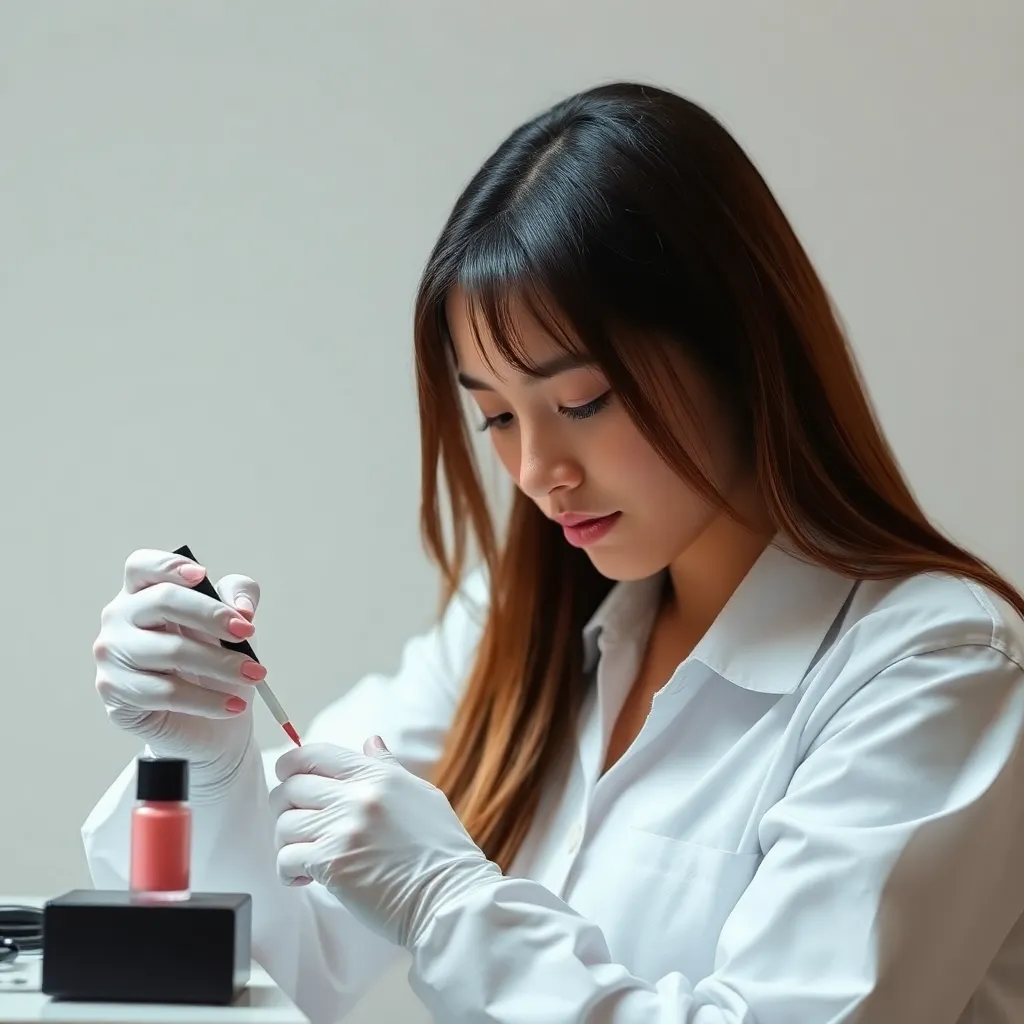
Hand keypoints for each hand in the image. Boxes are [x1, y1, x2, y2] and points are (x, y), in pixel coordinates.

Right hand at [92, 548, 264, 772]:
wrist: (209, 722)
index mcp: (143, 592)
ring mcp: (112, 655)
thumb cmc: (214, 662)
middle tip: (247, 634)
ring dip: (221, 664)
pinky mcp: (115, 693)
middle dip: (212, 616)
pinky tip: (233, 706)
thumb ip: (240, 598)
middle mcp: (120, 618)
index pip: (142, 566)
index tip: (203, 575)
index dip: (169, 566)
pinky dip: (207, 700)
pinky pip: (165, 693)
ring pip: (170, 651)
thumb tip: (243, 609)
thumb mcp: (234, 624)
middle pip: (162, 600)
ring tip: (253, 675)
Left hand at [270, 740, 501, 948]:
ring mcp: (343, 830)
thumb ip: (388, 768)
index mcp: (376, 776)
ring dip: (289, 841)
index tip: (289, 778)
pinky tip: (306, 878)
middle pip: (291, 787)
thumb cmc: (441, 848)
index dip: (291, 765)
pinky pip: (287, 859)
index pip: (315, 754)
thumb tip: (370, 741)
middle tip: (298, 823)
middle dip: (285, 805)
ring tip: (307, 854)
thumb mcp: (421, 795)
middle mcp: (356, 797)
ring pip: (285, 824)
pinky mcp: (333, 865)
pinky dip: (289, 870)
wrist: (449, 896)